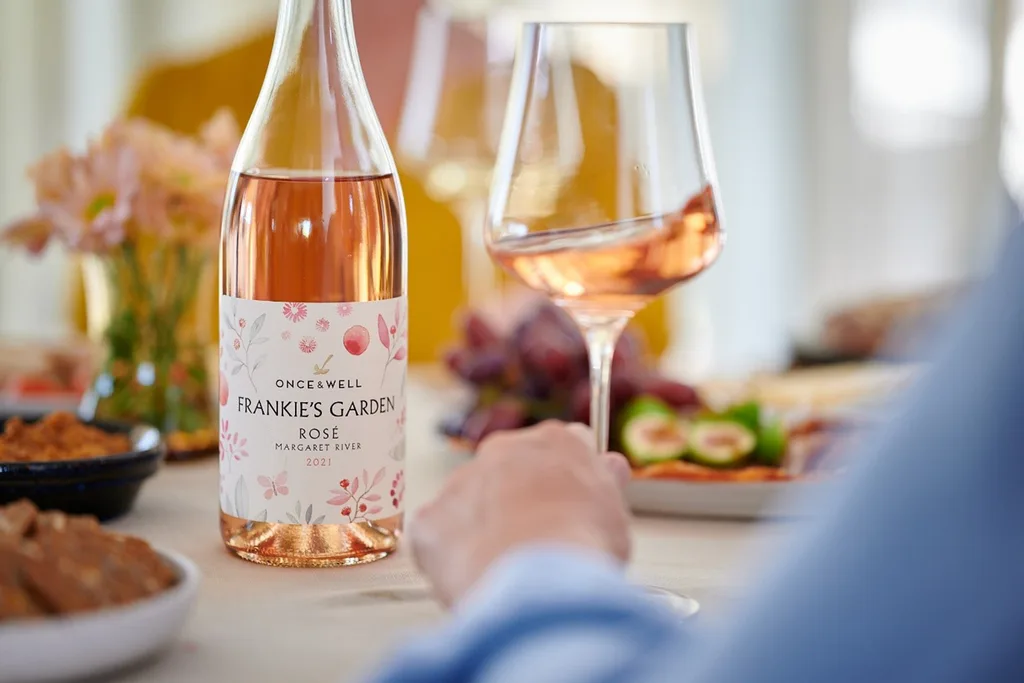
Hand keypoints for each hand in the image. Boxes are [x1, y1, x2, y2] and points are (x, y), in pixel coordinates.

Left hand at [409, 421, 631, 606]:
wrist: (538, 578)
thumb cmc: (582, 544)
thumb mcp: (614, 509)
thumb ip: (605, 482)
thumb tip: (609, 465)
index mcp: (552, 441)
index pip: (558, 447)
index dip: (563, 478)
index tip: (569, 503)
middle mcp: (502, 450)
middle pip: (508, 470)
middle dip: (518, 499)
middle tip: (536, 540)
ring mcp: (461, 482)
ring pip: (470, 502)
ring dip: (483, 527)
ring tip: (506, 566)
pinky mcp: (429, 520)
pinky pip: (437, 535)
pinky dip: (451, 554)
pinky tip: (474, 574)